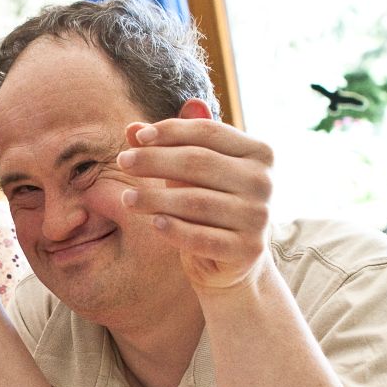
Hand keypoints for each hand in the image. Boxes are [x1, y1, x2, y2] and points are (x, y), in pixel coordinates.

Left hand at [117, 100, 273, 292]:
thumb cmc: (210, 203)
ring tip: (127, 198)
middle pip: (199, 162)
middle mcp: (263, 182)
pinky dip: (175, 229)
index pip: (208, 132)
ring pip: (196, 201)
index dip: (170, 131)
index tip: (137, 137)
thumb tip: (132, 127)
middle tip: (123, 162)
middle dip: (155, 160)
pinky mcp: (247, 249)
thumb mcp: (191, 172)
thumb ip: (167, 147)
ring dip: (155, 198)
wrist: (233, 258)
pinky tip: (154, 222)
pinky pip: (202, 237)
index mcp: (259, 153)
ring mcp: (258, 217)